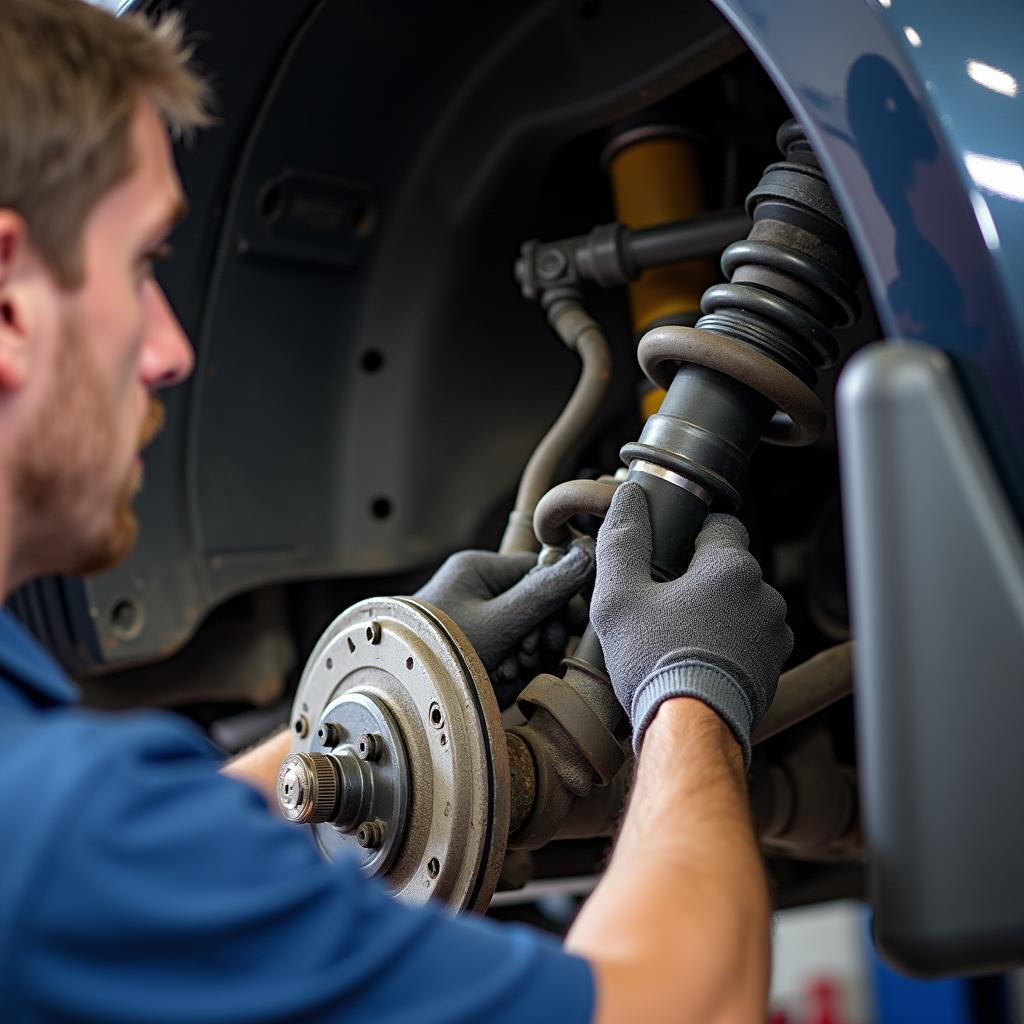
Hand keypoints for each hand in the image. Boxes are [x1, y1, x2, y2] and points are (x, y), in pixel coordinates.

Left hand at [414, 540, 594, 697]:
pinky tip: (499, 681)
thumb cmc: (441, 651)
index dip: (561, 599)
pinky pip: (512, 654)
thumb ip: (545, 592)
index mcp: (480, 570)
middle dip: (541, 633)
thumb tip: (587, 556)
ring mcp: (478, 620)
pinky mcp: (478, 648)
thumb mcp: (500, 622)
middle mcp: (479, 590)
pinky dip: (512, 670)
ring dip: (527, 656)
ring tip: (510, 670)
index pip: (540, 571)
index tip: (569, 624)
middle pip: (537, 604)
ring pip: (528, 633)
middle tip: (534, 653)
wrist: (403, 698)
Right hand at [590, 481, 792, 765]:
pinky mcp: (775, 666)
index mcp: (730, 566)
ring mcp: (775, 633)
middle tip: (663, 605)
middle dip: (701, 579)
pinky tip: (699, 659)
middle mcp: (765, 594)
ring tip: (680, 637)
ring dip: (718, 611)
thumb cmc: (653, 661)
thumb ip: (622, 539)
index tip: (668, 557)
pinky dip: (730, 643)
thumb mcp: (618, 596)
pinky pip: (751, 639)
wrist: (689, 729)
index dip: (691, 536)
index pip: (721, 524)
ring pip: (742, 603)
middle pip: (730, 567)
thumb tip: (628, 497)